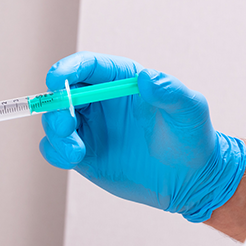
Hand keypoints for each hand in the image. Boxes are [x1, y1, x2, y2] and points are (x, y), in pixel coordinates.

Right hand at [40, 52, 245, 221]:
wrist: (188, 179)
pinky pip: (55, 148)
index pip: (88, 66)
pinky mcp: (82, 153)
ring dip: (57, 134)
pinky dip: (56, 153)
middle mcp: (99, 101)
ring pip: (54, 121)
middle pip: (62, 93)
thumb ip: (171, 91)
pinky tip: (74, 160)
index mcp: (121, 81)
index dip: (68, 69)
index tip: (57, 80)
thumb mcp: (189, 111)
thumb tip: (146, 78)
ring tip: (76, 152)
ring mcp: (89, 128)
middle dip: (56, 106)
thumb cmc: (191, 138)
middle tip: (67, 124)